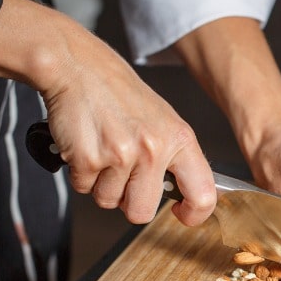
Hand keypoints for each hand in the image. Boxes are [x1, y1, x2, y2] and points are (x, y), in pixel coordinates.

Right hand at [41, 37, 215, 225]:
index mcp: (179, 139)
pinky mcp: (89, 159)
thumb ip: (174, 157)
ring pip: (109, 201)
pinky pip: (84, 188)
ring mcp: (122, 155)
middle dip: (128, 201)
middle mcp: (154, 148)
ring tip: (104, 153)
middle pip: (142, 212)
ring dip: (101, 184)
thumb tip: (183, 193)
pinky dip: (81, 173)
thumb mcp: (163, 120)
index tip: (180, 212)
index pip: (203, 194)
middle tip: (123, 176)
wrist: (77, 66)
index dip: (193, 214)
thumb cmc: (118, 93)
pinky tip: (88, 146)